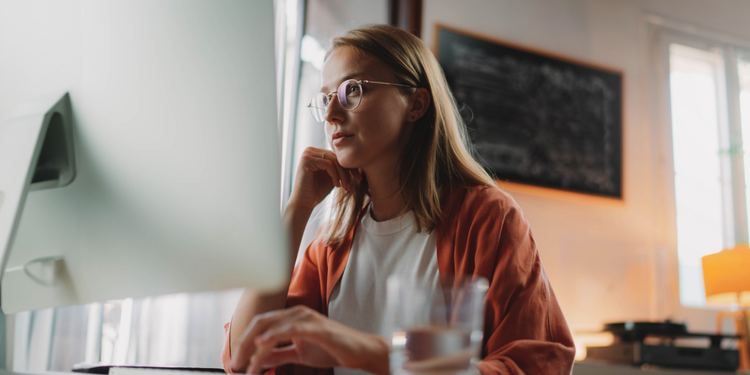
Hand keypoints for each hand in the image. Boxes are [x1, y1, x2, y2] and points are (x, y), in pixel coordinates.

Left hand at [230, 305, 388, 374]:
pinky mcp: (317, 328)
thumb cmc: (333, 349)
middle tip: (235, 363)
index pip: (261, 324)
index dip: (245, 341)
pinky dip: (274, 335)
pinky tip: (262, 344)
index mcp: (292, 317)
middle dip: (244, 344)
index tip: (236, 361)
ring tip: (247, 365)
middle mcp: (297, 313)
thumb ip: (280, 354)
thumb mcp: (301, 353)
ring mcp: (307, 318)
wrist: (360, 352)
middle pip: (261, 323)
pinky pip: (291, 329)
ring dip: (255, 347)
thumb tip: (259, 358)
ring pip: (272, 327)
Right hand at [288, 147, 361, 210]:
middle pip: (336, 157)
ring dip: (342, 174)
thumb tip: (355, 161)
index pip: (337, 156)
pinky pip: (328, 164)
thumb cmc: (317, 191)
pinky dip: (335, 175)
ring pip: (334, 160)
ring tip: (345, 186)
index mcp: (316, 152)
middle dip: (347, 171)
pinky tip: (336, 185)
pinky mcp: (306, 160)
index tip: (359, 177)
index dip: (349, 166)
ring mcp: (307, 154)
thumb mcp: (333, 176)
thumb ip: (340, 167)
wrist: (304, 203)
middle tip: (351, 185)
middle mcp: (310, 150)